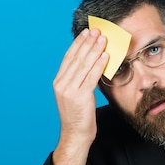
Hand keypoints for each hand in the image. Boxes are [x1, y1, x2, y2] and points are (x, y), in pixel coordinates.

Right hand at [51, 28, 108, 164]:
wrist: (76, 135)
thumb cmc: (81, 117)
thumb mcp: (78, 95)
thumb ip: (82, 81)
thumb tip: (94, 66)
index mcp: (59, 82)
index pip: (69, 58)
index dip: (78, 44)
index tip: (86, 33)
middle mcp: (61, 83)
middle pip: (76, 58)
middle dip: (87, 43)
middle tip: (96, 30)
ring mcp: (68, 89)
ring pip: (83, 65)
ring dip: (94, 50)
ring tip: (102, 38)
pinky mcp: (78, 96)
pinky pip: (90, 76)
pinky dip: (98, 64)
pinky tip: (105, 55)